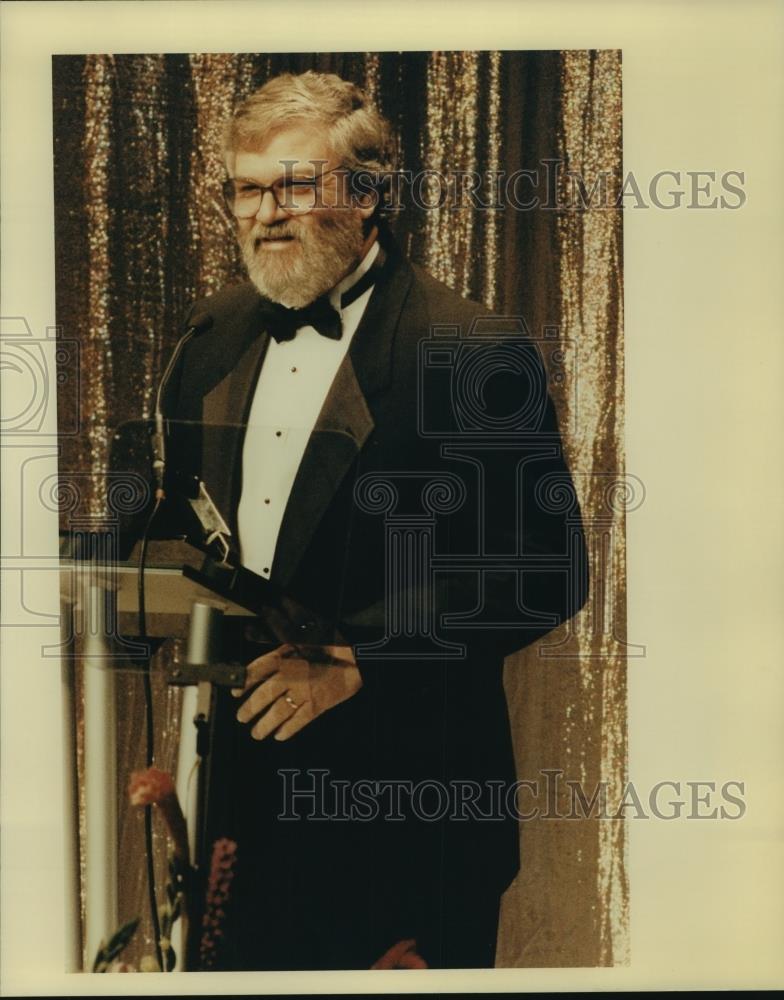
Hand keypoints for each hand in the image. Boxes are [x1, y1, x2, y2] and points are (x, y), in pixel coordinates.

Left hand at [232, 643, 361, 741]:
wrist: (357, 657)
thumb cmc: (330, 645)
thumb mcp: (302, 637)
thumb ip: (280, 639)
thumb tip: (259, 626)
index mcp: (287, 656)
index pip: (258, 669)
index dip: (243, 682)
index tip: (234, 692)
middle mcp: (293, 674)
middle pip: (265, 694)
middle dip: (250, 708)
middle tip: (241, 717)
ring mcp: (306, 691)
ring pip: (279, 711)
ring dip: (264, 725)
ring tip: (256, 733)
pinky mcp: (319, 704)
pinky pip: (299, 720)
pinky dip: (287, 730)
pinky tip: (279, 735)